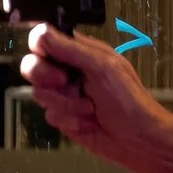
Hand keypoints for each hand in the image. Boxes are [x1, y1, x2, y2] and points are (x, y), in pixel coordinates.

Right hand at [20, 24, 172, 172]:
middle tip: (64, 83)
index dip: (39, 46)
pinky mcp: (63, 117)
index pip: (44, 39)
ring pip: (40, 93)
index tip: (47, 57)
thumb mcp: (102, 68)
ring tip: (89, 109)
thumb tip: (40, 33)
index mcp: (79, 53)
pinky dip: (69, 120)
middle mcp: (67, 72)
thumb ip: (70, 49)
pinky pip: (50, 115)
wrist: (138, 140)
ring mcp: (64, 95)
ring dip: (65, 104)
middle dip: (46, 76)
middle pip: (33, 65)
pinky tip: (88, 124)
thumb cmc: (129, 100)